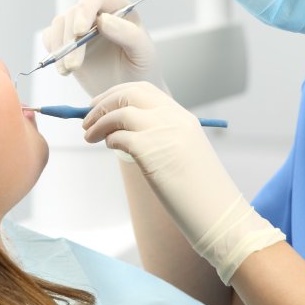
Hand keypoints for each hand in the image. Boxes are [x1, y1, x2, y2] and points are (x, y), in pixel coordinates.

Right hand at [42, 0, 165, 97]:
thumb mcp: (144, 53)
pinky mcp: (67, 44)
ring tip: (70, 69)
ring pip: (59, 24)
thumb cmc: (141, 70)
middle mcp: (97, 14)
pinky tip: (65, 70)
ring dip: (61, 48)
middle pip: (74, 13)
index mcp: (118, 9)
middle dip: (71, 39)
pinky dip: (53, 53)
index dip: (85, 7)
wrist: (127, 93)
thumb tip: (103, 20)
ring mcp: (80, 29)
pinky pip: (51, 38)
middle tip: (75, 66)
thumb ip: (129, 34)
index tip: (81, 31)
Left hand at [82, 82, 284, 283]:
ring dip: (98, 122)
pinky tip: (109, 147)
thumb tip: (121, 131)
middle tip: (87, 116)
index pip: (143, 91)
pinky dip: (108, 139)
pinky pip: (119, 136)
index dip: (117, 94)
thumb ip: (159, 136)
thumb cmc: (199, 191)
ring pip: (120, 112)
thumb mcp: (182, 152)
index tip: (102, 104)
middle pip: (129, 94)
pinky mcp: (151, 149)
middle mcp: (173, 118)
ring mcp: (162, 131)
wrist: (218, 212)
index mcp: (182, 116)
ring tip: (89, 136)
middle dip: (103, 102)